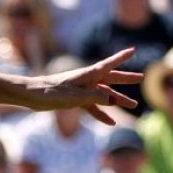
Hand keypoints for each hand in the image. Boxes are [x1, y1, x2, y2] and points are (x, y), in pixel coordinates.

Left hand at [23, 49, 143, 125]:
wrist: (31, 96)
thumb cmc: (51, 92)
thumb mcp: (75, 96)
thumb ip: (96, 97)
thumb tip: (114, 100)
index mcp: (87, 74)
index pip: (109, 64)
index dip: (121, 57)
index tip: (133, 49)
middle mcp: (86, 80)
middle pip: (110, 78)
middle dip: (125, 79)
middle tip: (141, 78)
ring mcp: (81, 90)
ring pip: (104, 94)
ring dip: (118, 100)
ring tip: (133, 105)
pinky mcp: (74, 100)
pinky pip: (92, 106)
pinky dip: (101, 113)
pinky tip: (111, 123)